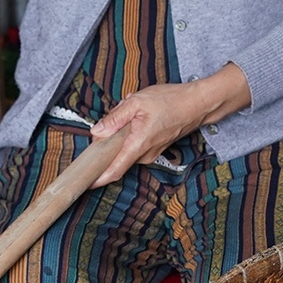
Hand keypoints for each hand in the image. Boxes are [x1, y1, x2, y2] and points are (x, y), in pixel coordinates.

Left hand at [88, 64, 249, 186]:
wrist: (197, 104)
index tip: (85, 182)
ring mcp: (151, 154)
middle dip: (107, 144)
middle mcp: (145, 155)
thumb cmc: (171, 101)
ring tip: (130, 114)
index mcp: (138, 144)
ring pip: (125, 150)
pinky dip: (129, 136)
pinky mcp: (154, 150)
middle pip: (116, 158)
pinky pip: (134, 147)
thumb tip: (97, 131)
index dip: (98, 178)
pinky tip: (138, 118)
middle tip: (108, 123)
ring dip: (120, 136)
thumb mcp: (137, 101)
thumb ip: (115, 117)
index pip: (114, 170)